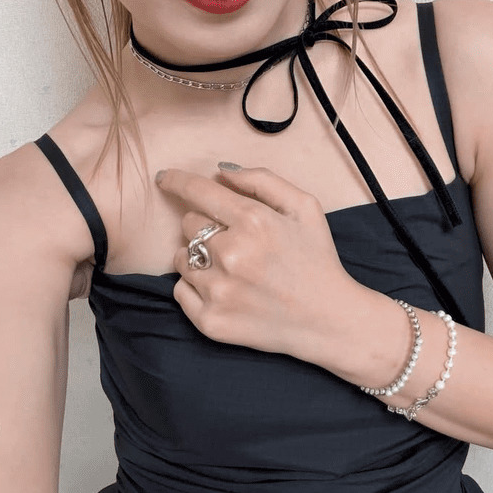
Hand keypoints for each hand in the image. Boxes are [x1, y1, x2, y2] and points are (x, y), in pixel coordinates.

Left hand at [155, 164, 355, 362]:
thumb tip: (220, 172)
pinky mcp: (211, 321)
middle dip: (205, 226)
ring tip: (229, 268)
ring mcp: (218, 290)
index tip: (164, 178)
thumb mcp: (304, 207)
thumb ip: (262, 181)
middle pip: (188, 223)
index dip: (176, 181)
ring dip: (197, 257)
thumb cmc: (316, 259)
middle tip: (233, 241)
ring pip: (181, 257)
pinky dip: (195, 287)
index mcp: (253, 221)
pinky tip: (224, 289)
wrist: (329, 321)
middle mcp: (231, 254)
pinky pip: (180, 290)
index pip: (197, 192)